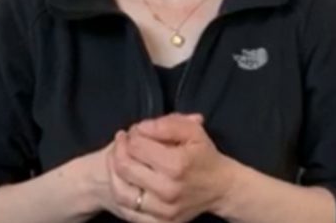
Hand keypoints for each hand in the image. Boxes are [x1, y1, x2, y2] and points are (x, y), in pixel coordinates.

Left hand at [113, 113, 236, 222]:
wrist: (221, 188)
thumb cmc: (205, 156)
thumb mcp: (193, 131)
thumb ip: (167, 124)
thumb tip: (140, 128)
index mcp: (176, 165)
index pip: (136, 146)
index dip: (131, 135)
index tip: (134, 131)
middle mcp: (168, 190)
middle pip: (125, 168)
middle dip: (119, 150)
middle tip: (123, 142)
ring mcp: (163, 211)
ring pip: (121, 192)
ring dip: (113, 172)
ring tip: (117, 159)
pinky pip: (128, 211)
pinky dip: (122, 194)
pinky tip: (125, 181)